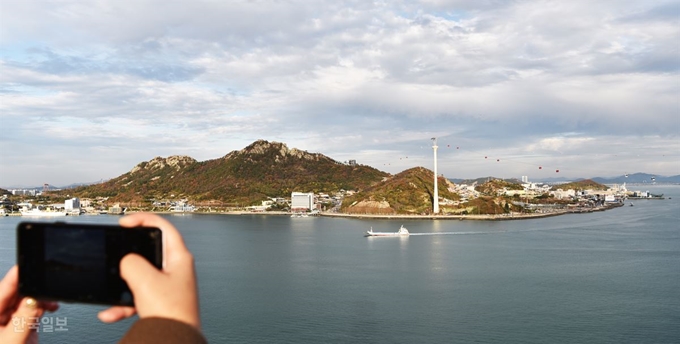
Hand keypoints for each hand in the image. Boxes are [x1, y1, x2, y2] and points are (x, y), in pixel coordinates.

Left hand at [0, 266, 58, 343]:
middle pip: (18, 294)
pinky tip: (51, 307)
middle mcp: (0, 315)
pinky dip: (44, 307)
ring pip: (28, 301)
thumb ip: (24, 318)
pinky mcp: (22, 326)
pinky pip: (33, 310)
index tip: (26, 264)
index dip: (15, 276)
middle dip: (34, 290)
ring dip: (42, 299)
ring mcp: (11, 321)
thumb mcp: (13, 339)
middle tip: (47, 289)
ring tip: (51, 302)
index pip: (3, 289)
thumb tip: (34, 298)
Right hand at [98, 213, 200, 329]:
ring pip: (139, 278)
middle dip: (128, 256)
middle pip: (148, 252)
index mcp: (179, 258)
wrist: (173, 341)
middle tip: (114, 254)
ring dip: (121, 286)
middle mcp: (176, 270)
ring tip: (111, 294)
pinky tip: (109, 314)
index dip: (143, 219)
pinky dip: (122, 305)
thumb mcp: (144, 280)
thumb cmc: (169, 311)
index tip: (124, 223)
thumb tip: (127, 262)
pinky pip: (137, 299)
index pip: (164, 227)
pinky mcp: (160, 304)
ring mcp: (168, 287)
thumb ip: (131, 263)